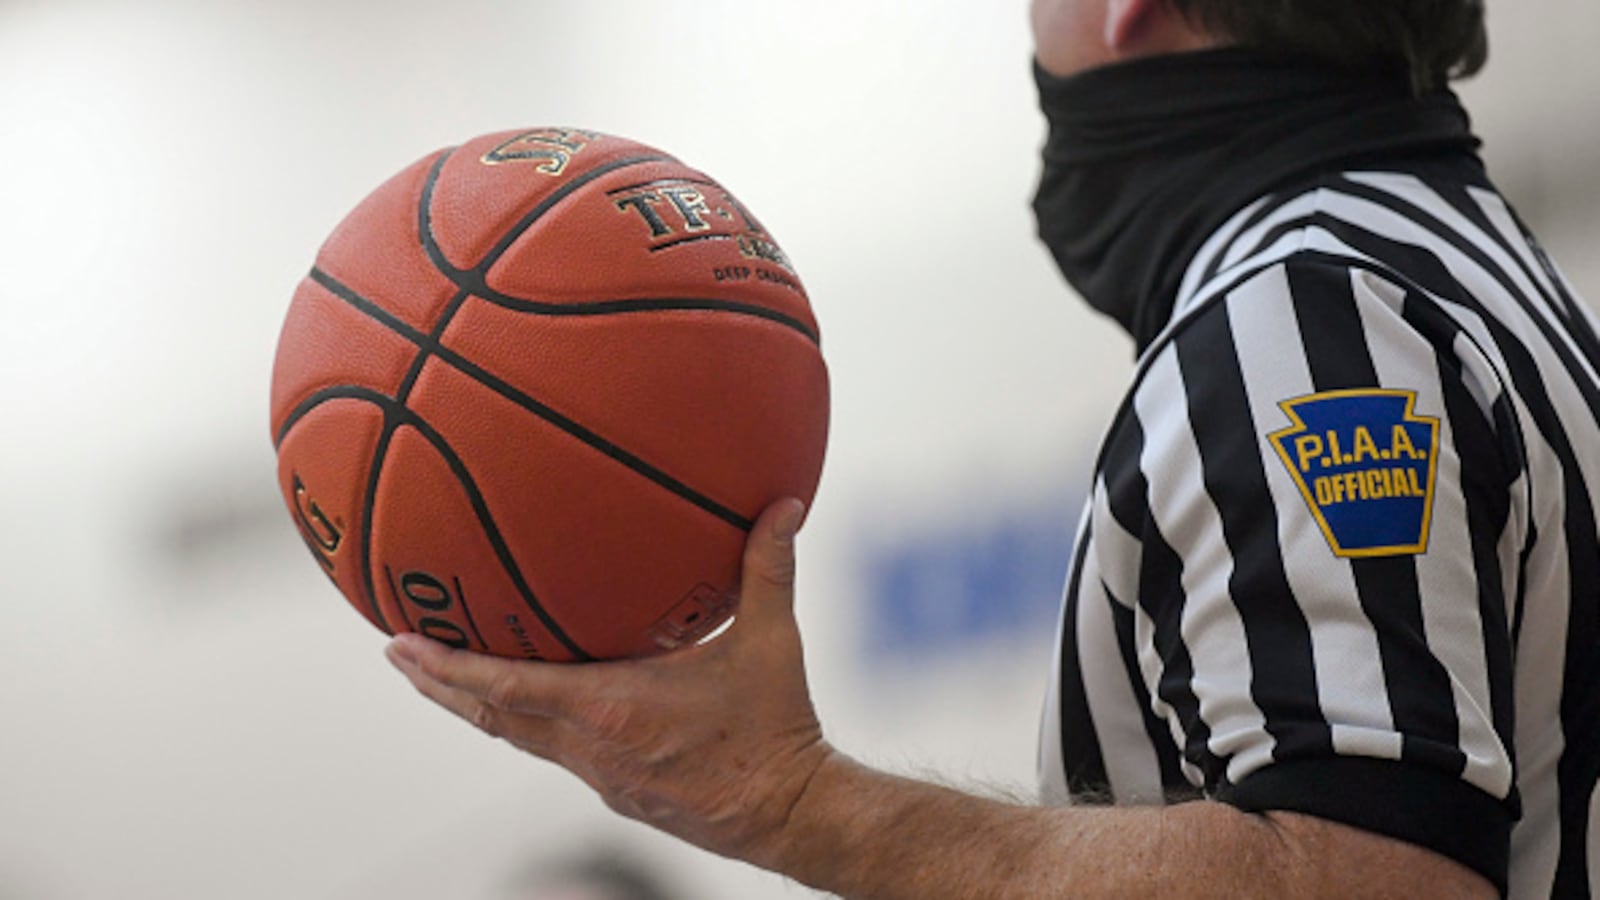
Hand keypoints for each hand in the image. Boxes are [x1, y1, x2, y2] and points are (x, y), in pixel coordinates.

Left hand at [384, 498, 834, 867]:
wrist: (788, 813)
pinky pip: (551, 749)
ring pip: (516, 736)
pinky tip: (523, 702)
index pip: (506, 688)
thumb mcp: (773, 642)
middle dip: (439, 684)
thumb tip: (786, 502)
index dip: (448, 668)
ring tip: (436, 675)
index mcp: (612, 707)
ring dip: (470, 705)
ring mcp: (598, 774)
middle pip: (490, 717)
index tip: (402, 643)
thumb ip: (770, 568)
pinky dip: (519, 721)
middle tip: (397, 652)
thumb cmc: (777, 728)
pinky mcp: (615, 790)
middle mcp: (590, 746)